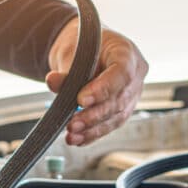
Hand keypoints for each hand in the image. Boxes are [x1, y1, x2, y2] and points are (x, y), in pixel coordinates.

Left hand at [46, 18, 147, 145]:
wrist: (86, 51)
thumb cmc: (83, 47)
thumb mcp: (72, 52)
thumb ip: (66, 70)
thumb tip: (52, 81)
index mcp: (127, 53)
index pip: (121, 73)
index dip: (103, 89)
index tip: (81, 100)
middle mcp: (135, 75)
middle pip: (119, 100)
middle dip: (94, 115)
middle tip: (72, 124)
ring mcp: (132, 94)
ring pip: (116, 116)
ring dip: (93, 129)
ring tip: (72, 136)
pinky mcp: (123, 109)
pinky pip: (110, 124)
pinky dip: (93, 134)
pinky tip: (78, 140)